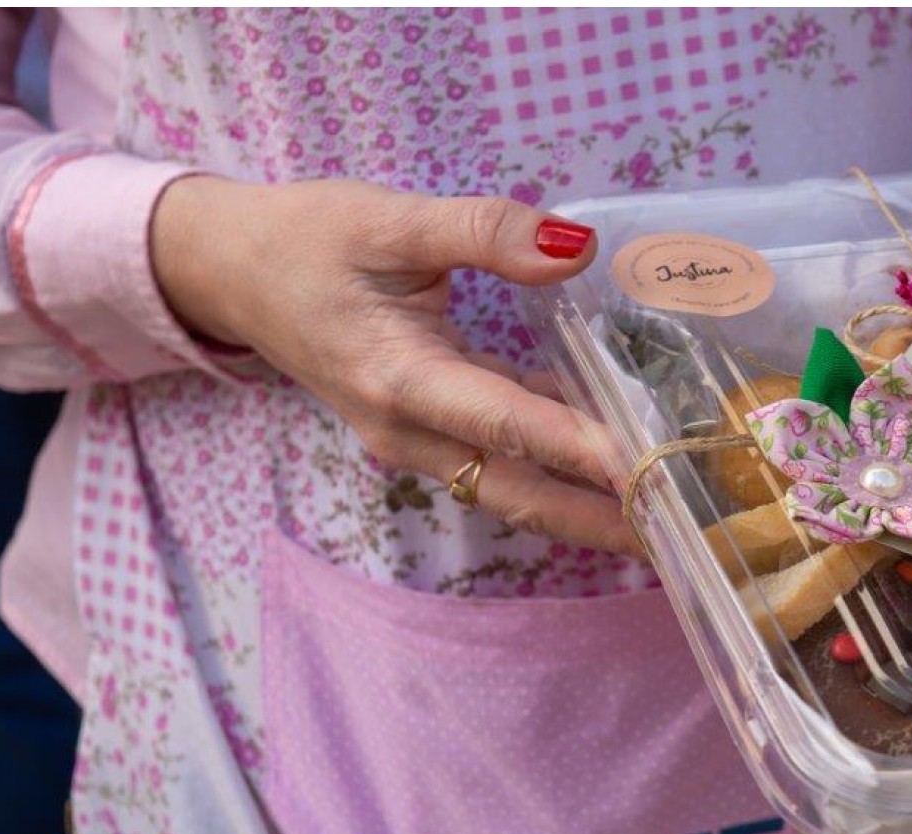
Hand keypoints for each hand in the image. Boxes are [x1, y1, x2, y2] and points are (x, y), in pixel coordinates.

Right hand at [149, 176, 641, 555]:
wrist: (232, 272)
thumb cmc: (306, 240)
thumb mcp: (389, 218)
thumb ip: (485, 230)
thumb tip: (574, 245)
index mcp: (398, 378)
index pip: (506, 422)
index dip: (576, 446)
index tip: (640, 467)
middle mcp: (408, 431)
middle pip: (519, 493)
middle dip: (598, 520)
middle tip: (679, 537)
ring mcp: (415, 443)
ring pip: (513, 492)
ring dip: (585, 513)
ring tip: (666, 526)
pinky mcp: (426, 435)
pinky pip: (502, 467)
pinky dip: (559, 477)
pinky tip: (619, 475)